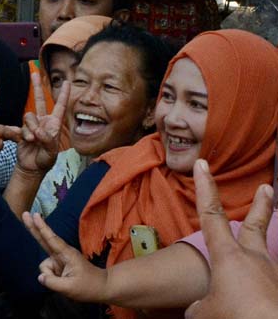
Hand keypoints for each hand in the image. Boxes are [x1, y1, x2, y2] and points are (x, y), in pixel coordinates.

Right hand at [17, 72, 68, 176]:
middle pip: (40, 100)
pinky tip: (27, 141)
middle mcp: (43, 121)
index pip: (60, 106)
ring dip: (30, 127)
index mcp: (54, 124)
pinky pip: (22, 126)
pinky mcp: (22, 130)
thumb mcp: (51, 152)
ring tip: (33, 139)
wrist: (31, 167)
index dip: (63, 94)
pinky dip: (24, 133)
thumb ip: (47, 140)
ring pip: (29, 117)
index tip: (67, 82)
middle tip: (34, 72)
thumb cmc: (45, 160)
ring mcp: (32, 125)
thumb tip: (38, 131)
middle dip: (37, 86)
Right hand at [22, 211, 107, 302]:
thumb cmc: (88, 286)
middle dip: (33, 227)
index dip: (42, 227)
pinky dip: (51, 277)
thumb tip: (40, 276)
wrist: (101, 288)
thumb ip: (52, 282)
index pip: (51, 239)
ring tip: (64, 282)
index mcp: (66, 254)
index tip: (35, 215)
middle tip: (24, 214)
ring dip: (49, 275)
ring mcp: (59, 259)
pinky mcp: (59, 265)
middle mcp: (61, 253)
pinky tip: (62, 281)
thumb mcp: (70, 288)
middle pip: (43, 239)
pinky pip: (47, 271)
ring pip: (44, 265)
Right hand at [184, 159, 277, 318]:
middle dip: (260, 205)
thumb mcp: (202, 313)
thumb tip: (200, 307)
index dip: (205, 188)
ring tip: (241, 292)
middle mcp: (254, 260)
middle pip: (256, 225)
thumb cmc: (236, 317)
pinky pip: (264, 290)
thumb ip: (199, 304)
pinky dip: (256, 297)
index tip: (203, 165)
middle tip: (267, 188)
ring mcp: (273, 276)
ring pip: (261, 263)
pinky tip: (252, 308)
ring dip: (252, 268)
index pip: (211, 214)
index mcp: (228, 256)